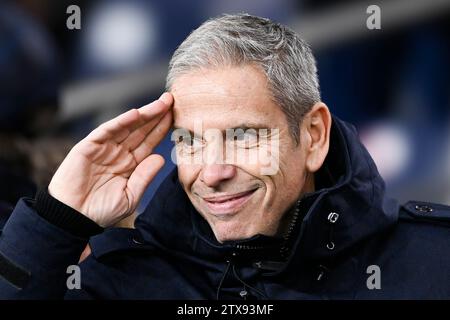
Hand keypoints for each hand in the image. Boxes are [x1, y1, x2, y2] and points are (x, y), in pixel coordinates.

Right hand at [48, 93, 173, 226]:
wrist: (73, 218)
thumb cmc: (101, 211)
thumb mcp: (130, 197)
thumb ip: (144, 177)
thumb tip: (161, 157)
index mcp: (130, 164)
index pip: (149, 142)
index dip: (162, 129)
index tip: (176, 116)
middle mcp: (119, 152)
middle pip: (141, 130)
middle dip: (157, 115)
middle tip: (172, 100)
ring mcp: (104, 148)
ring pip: (127, 126)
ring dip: (144, 114)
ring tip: (161, 103)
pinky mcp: (89, 146)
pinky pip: (107, 130)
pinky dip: (120, 122)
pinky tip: (136, 113)